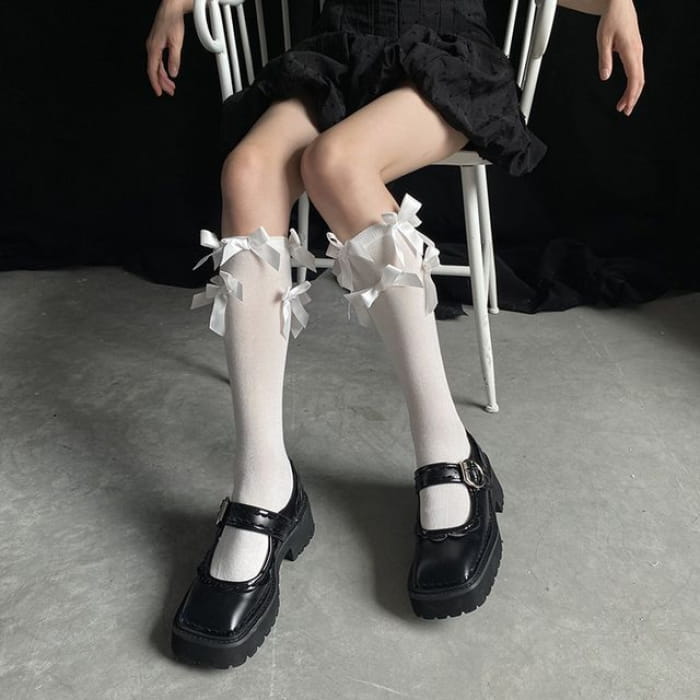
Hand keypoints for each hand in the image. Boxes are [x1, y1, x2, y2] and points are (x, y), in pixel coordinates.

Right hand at [146, 0, 189, 96]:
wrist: (172, 7)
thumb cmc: (173, 21)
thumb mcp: (176, 42)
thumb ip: (174, 59)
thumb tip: (173, 73)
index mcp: (153, 48)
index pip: (152, 71)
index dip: (156, 83)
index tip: (159, 93)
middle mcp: (151, 47)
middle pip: (155, 70)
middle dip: (162, 82)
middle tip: (170, 92)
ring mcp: (153, 45)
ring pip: (157, 66)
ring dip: (164, 77)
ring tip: (171, 86)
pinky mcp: (157, 43)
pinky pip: (158, 60)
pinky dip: (163, 68)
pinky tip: (168, 73)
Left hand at [596, 0, 643, 114]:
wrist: (619, 4)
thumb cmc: (611, 19)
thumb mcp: (603, 40)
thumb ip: (604, 59)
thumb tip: (605, 77)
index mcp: (631, 51)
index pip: (634, 78)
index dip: (631, 95)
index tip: (625, 107)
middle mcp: (637, 52)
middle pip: (639, 80)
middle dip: (633, 98)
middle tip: (625, 112)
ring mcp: (638, 51)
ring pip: (639, 76)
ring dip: (633, 92)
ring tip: (624, 105)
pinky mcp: (635, 51)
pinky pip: (637, 70)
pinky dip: (633, 83)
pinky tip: (627, 90)